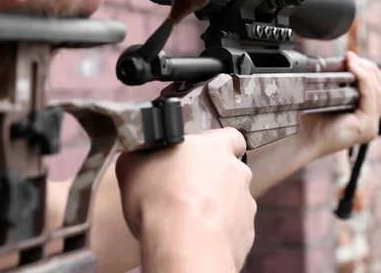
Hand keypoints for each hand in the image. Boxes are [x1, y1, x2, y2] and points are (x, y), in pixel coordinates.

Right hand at [115, 128, 255, 271]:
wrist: (184, 244)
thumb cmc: (159, 198)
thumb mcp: (134, 167)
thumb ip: (142, 154)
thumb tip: (138, 153)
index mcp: (215, 147)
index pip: (231, 137)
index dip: (219, 146)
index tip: (204, 156)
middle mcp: (237, 171)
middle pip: (230, 171)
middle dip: (214, 180)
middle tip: (187, 193)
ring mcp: (245, 202)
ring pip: (233, 200)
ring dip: (217, 207)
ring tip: (190, 220)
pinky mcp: (246, 232)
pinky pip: (233, 228)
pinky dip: (219, 231)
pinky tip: (199, 237)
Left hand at [298, 51, 380, 156]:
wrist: (300, 137)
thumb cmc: (310, 119)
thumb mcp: (332, 97)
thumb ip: (345, 84)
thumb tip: (349, 59)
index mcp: (365, 117)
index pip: (380, 91)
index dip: (370, 72)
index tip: (353, 58)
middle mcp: (371, 124)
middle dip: (369, 69)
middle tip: (351, 57)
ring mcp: (371, 127)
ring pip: (380, 91)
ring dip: (366, 71)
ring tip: (352, 60)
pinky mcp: (366, 127)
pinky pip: (370, 97)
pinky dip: (364, 79)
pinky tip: (353, 68)